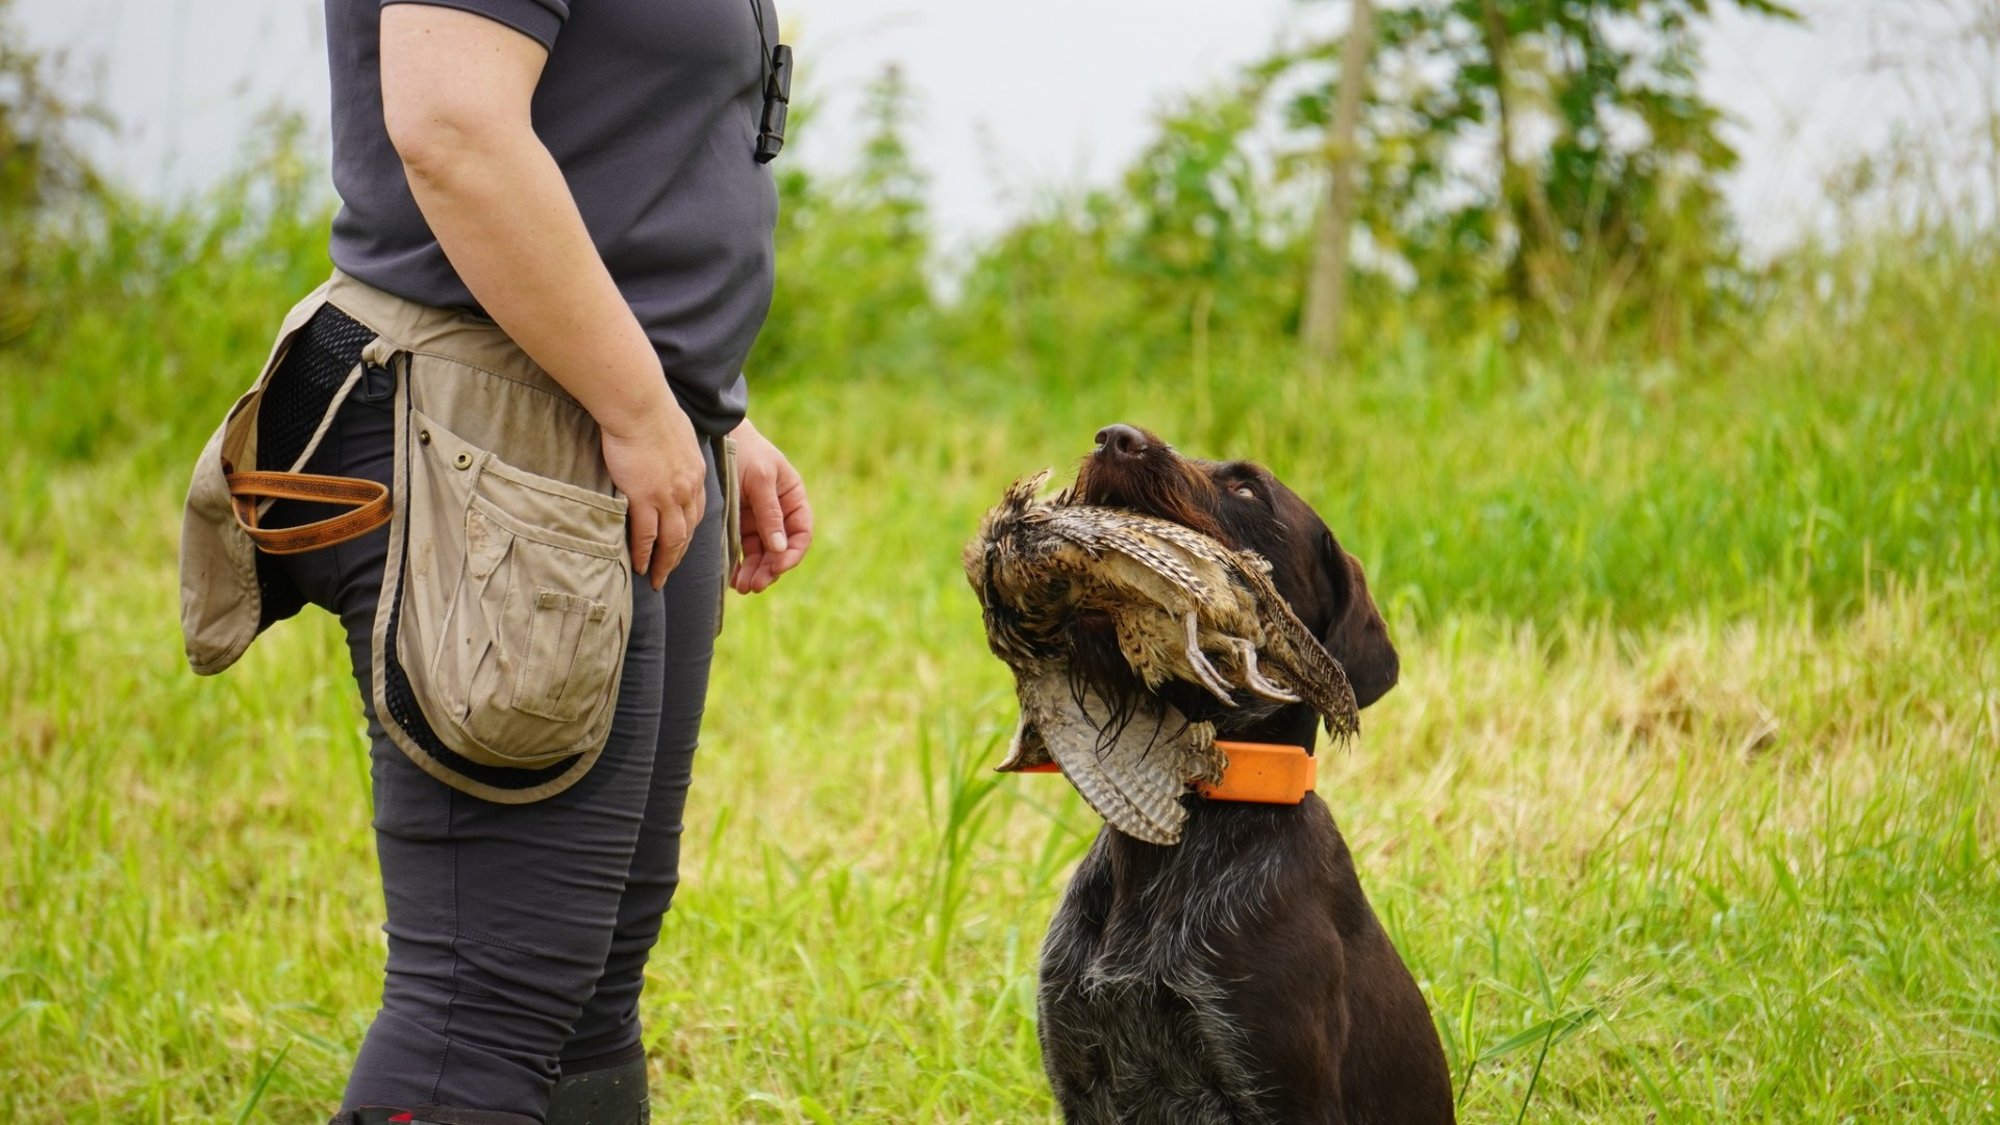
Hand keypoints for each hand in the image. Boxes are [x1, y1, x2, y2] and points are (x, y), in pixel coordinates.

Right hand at [600, 397, 707, 588]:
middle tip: (669, 572)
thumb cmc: (651, 411)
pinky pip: (646, 535)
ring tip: (656, 578)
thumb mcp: (678, 434)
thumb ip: (676, 451)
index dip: (690, 531)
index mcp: (696, 474)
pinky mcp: (645, 497)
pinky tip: (639, 566)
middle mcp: (688, 489)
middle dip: (679, 556)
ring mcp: (668, 496)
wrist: (640, 405)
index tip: (682, 545)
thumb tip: (667, 452)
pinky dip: (643, 553)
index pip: (698, 512)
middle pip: (688, 531)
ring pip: (671, 540)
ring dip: (664, 562)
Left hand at [729, 418, 811, 593]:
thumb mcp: (760, 478)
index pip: (801, 534)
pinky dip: (740, 565)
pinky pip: (743, 550)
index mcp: (793, 499)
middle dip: (770, 570)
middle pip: (781, 550)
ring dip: (755, 572)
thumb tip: (780, 548)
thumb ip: (770, 512)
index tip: (778, 567)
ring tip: (742, 587)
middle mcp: (779, 513)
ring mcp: (759, 520)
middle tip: (754, 585)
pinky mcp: (739, 524)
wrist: (715, 436)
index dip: (792, 554)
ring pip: (762, 555)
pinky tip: (733, 577)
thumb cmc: (744, 451)